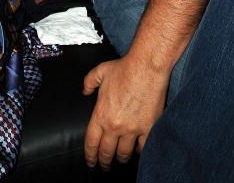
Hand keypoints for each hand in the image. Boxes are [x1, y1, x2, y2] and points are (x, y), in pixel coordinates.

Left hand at [83, 55, 168, 169]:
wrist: (146, 68)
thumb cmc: (124, 69)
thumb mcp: (100, 72)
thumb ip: (89, 82)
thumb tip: (84, 91)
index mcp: (101, 114)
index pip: (91, 142)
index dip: (90, 155)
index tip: (91, 161)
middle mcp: (115, 125)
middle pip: (107, 152)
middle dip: (104, 161)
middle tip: (104, 165)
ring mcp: (132, 129)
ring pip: (124, 153)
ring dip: (121, 157)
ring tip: (120, 158)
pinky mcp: (148, 128)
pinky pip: (143, 147)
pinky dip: (140, 151)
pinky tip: (138, 150)